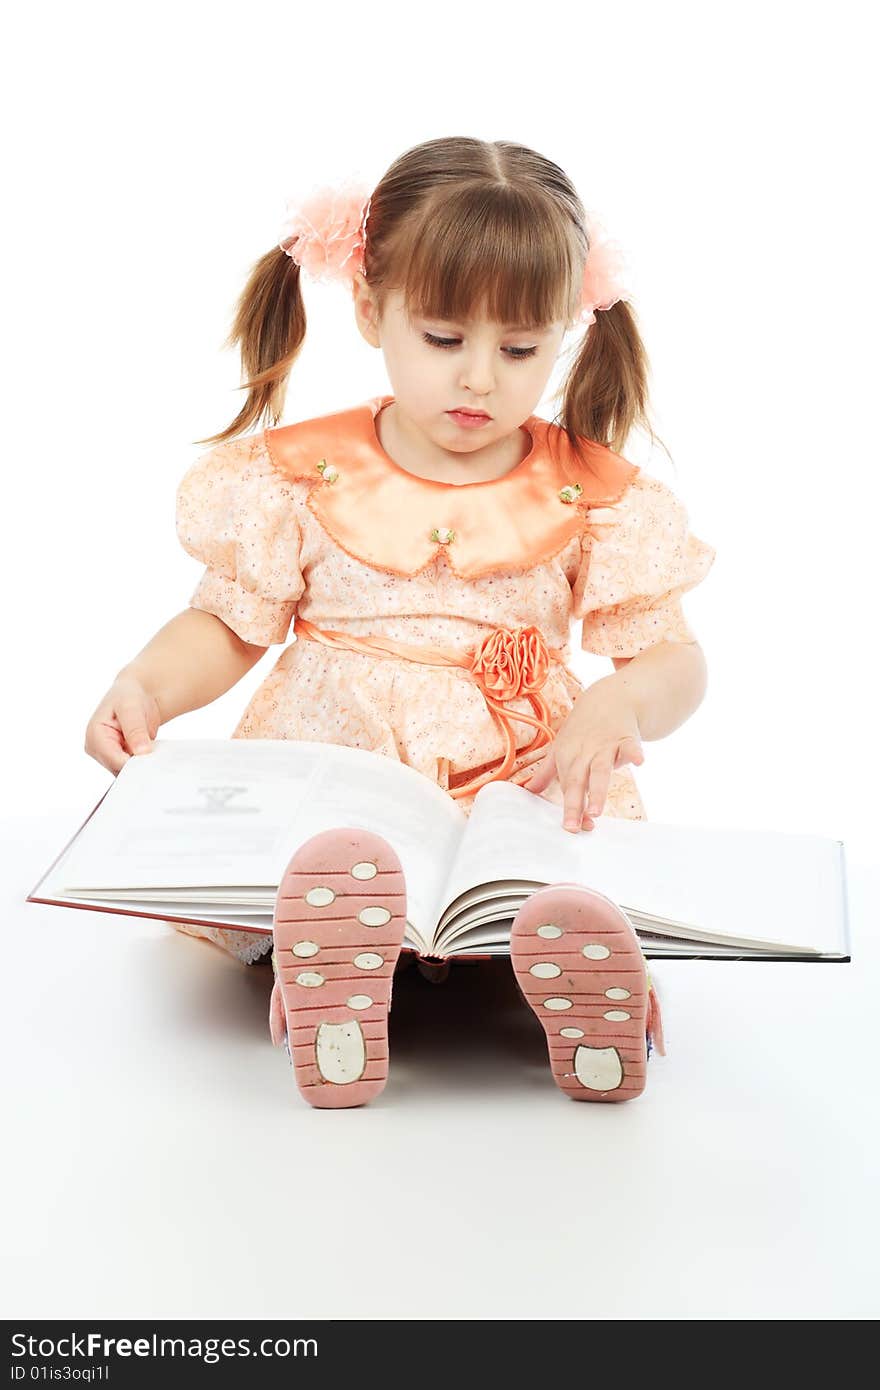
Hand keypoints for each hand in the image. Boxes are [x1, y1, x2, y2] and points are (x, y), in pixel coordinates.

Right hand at [84, 674, 160, 774]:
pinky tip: (151, 754)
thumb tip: (141, 751)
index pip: (114, 760)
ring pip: (126, 772)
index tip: (152, 758)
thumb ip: (135, 730)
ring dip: (142, 765)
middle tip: (156, 755)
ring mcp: (107, 756)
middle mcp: (97, 749)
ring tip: (153, 750)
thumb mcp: (132, 708)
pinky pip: (131, 769)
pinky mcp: (118, 759)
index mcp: (94, 736)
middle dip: (138, 764)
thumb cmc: (129, 696)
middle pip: (119, 769)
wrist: (135, 695)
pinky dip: (143, 764)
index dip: (134, 762)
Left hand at [523, 683, 643, 831]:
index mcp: (566, 755)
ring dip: (598, 790)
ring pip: (600, 769)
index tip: (571, 828)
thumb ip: (546, 772)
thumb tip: (529, 791)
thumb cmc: (582, 728)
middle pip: (578, 780)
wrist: (608, 698)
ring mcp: (605, 745)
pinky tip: (639, 762)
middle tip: (574, 826)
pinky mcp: (626, 737)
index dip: (570, 807)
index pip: (567, 786)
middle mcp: (583, 752)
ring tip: (596, 811)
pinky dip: (634, 753)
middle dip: (575, 804)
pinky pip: (630, 746)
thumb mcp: (560, 747)